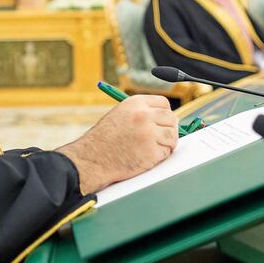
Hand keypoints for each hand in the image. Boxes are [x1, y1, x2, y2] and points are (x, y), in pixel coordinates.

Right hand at [57, 95, 177, 194]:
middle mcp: (143, 115)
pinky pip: (166, 152)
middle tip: (163, 138)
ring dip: (167, 143)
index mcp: (135, 103)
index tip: (163, 122)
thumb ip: (140, 112)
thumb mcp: (120, 115)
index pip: (164, 103)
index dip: (165, 114)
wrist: (91, 159)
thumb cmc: (103, 139)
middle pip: (171, 118)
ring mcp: (148, 133)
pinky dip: (159, 156)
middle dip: (170, 129)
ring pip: (172, 136)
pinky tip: (146, 157)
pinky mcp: (151, 152)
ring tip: (154, 148)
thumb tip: (162, 117)